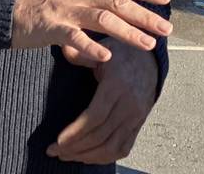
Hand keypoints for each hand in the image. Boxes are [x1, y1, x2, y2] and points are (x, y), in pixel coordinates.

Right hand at [10, 0, 171, 65]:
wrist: (4, 6)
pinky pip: (74, 38)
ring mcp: (65, 9)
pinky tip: (106, 59)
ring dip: (127, 32)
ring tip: (148, 44)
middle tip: (167, 27)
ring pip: (102, 18)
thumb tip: (117, 7)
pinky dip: (91, 48)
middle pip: (118, 1)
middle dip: (145, 14)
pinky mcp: (50, 27)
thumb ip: (91, 0)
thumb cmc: (38, 5)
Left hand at [48, 41, 158, 164]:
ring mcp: (136, 117)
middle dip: (75, 148)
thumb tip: (64, 52)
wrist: (149, 57)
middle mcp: (129, 104)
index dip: (76, 132)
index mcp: (117, 85)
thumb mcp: (103, 46)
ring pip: (112, 147)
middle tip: (55, 151)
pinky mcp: (138, 124)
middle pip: (101, 136)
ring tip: (68, 155)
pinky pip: (123, 148)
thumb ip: (81, 53)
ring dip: (88, 156)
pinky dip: (105, 157)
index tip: (58, 141)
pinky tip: (89, 157)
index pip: (95, 117)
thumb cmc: (123, 51)